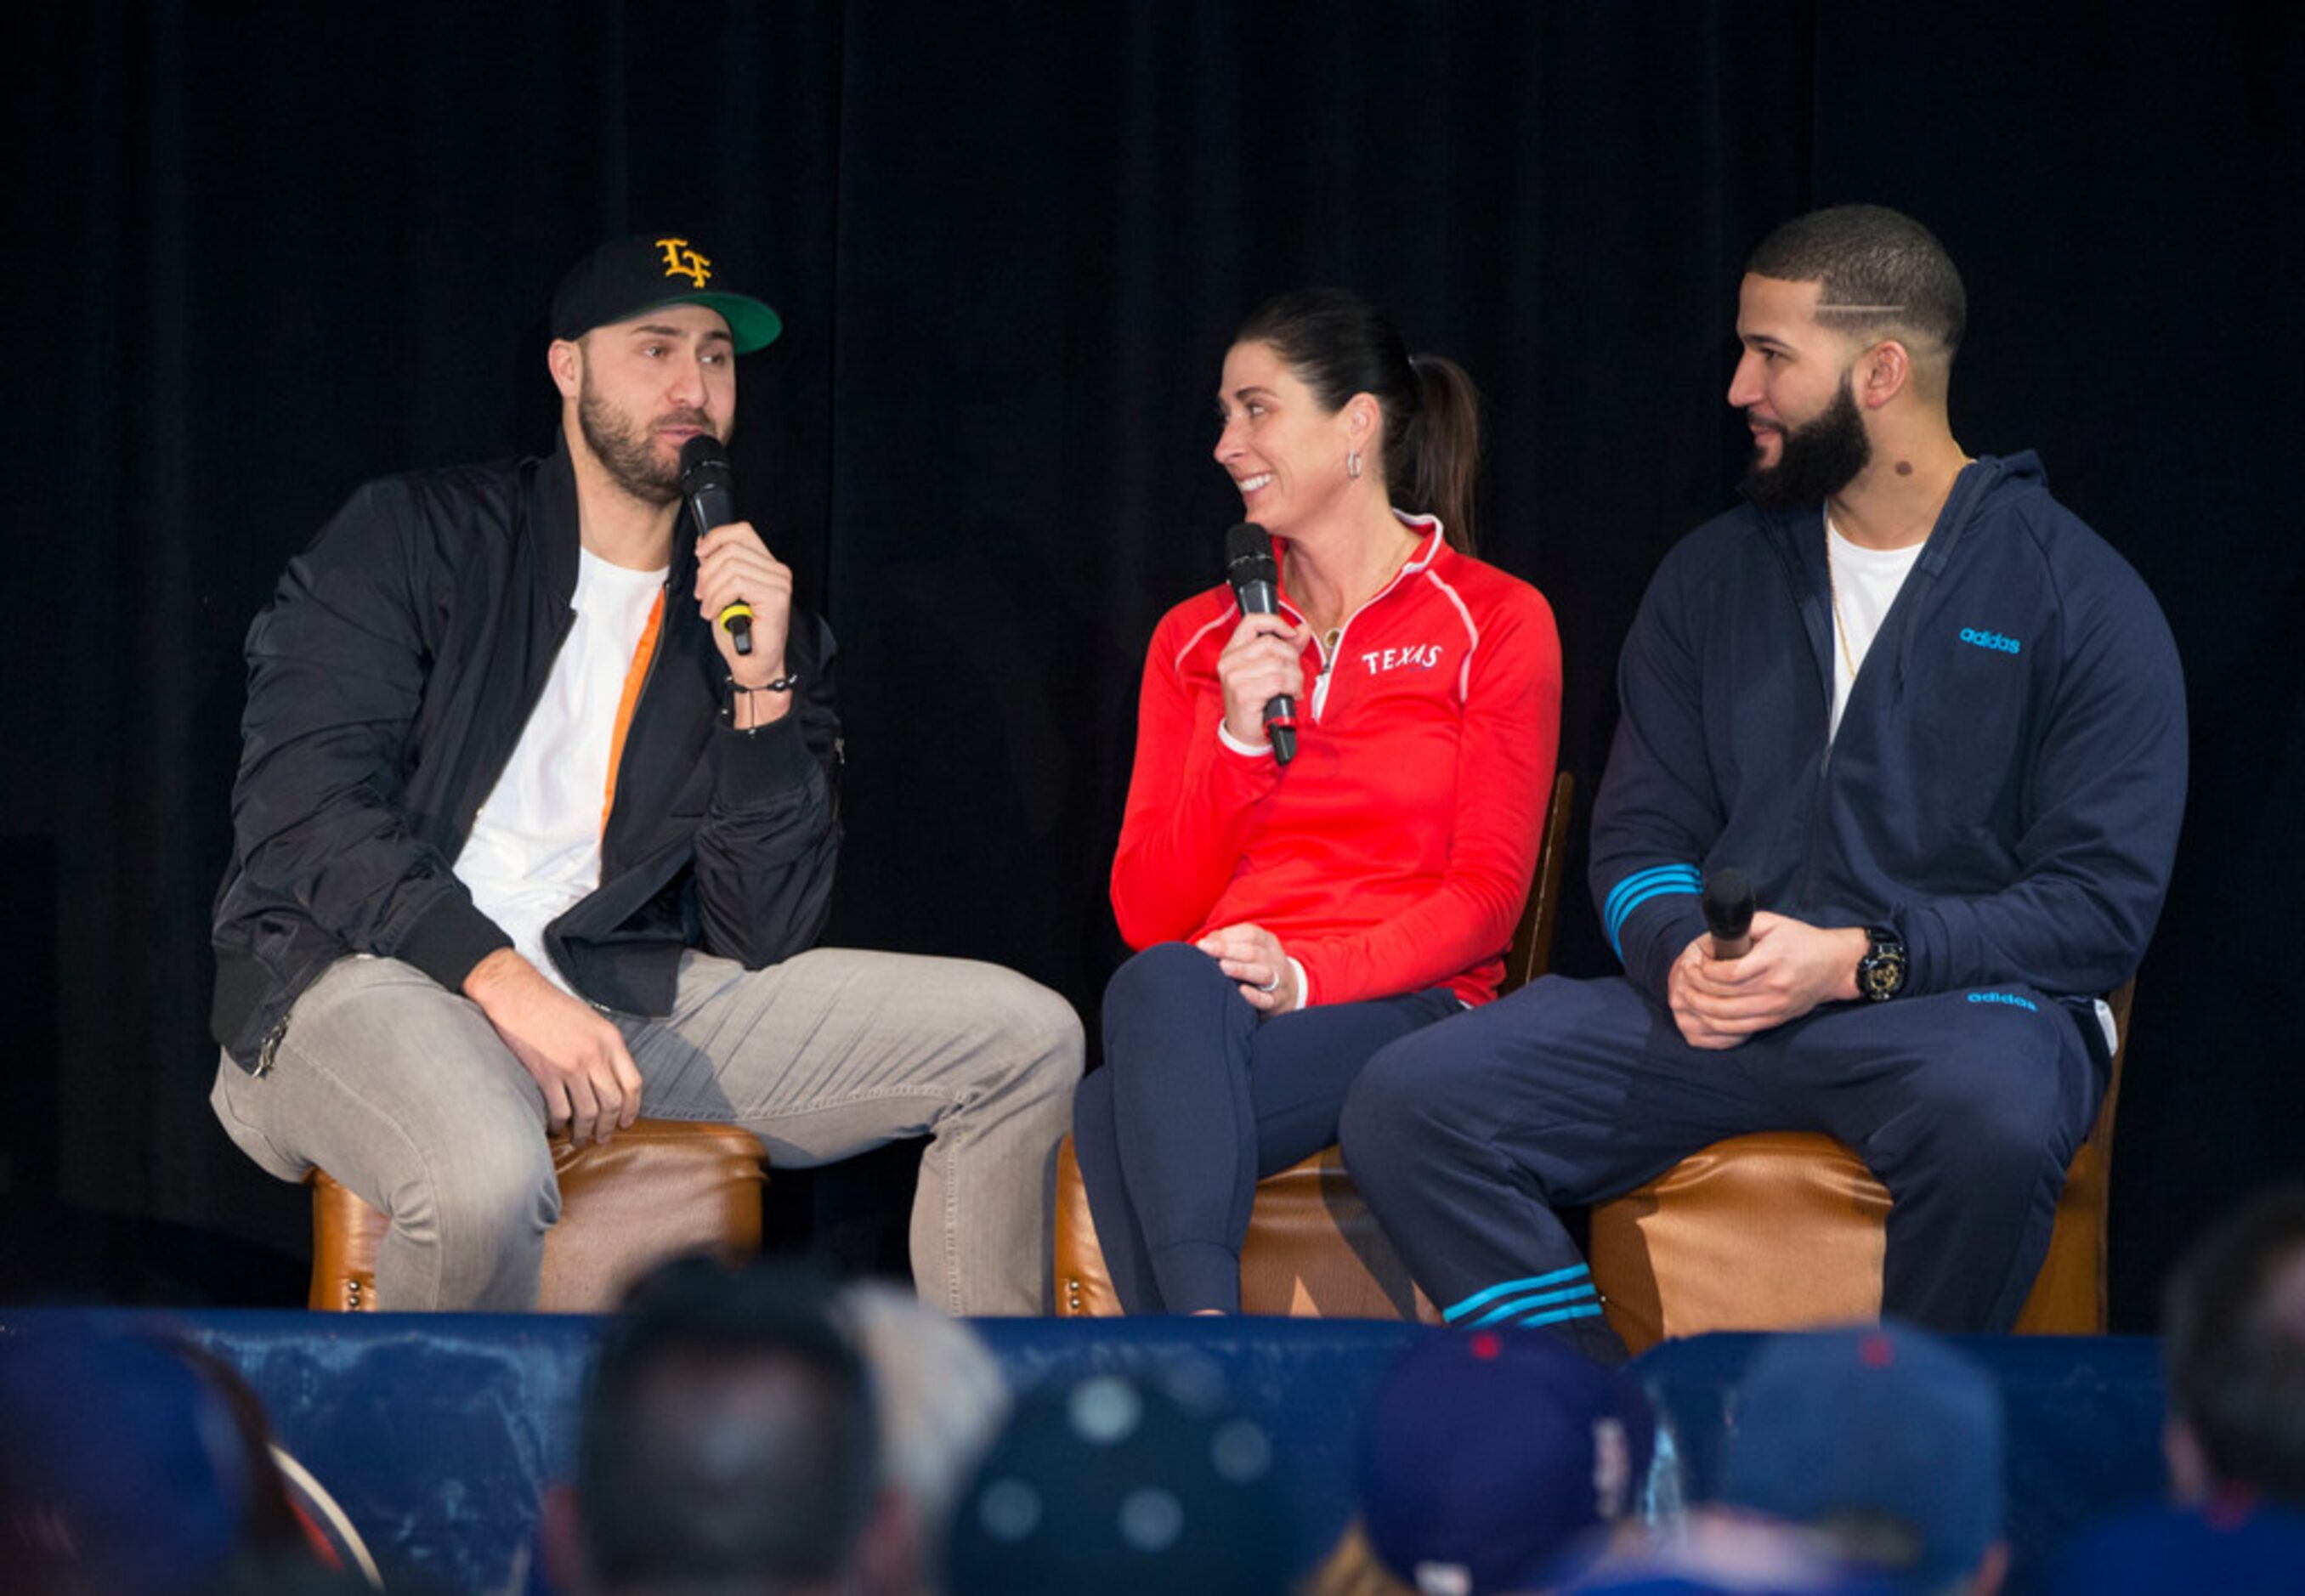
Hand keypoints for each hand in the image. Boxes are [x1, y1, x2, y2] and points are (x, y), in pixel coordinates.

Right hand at [464, 949, 643, 1145]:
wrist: (516, 995)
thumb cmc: (552, 1006)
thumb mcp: (591, 1021)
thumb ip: (604, 1048)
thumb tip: (611, 1080)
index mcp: (610, 1040)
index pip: (633, 1083)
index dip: (632, 1108)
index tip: (626, 1121)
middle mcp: (595, 1054)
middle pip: (613, 1102)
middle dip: (609, 1126)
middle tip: (602, 1137)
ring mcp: (571, 1065)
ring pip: (588, 1112)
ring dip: (584, 1131)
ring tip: (579, 1138)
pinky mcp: (546, 1074)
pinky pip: (559, 1110)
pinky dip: (559, 1125)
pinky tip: (555, 1128)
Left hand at [695, 520, 794, 716]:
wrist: (752, 663)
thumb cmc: (740, 633)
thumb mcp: (722, 591)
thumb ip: (718, 567)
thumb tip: (704, 546)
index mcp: (766, 565)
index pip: (742, 532)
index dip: (717, 537)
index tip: (700, 552)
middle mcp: (776, 571)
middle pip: (732, 548)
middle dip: (707, 572)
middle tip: (701, 594)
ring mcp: (779, 583)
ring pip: (731, 567)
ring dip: (711, 589)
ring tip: (708, 607)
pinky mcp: (775, 597)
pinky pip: (736, 584)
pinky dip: (718, 598)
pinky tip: (715, 613)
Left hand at [1197, 922, 1299, 1012]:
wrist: (1290, 990)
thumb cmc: (1258, 966)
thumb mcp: (1251, 948)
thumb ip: (1229, 942)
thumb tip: (1206, 942)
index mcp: (1267, 942)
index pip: (1250, 934)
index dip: (1227, 936)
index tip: (1204, 943)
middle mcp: (1275, 959)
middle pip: (1253, 952)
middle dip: (1227, 950)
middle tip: (1205, 949)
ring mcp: (1279, 980)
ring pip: (1263, 973)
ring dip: (1241, 969)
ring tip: (1222, 967)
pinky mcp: (1277, 1001)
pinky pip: (1267, 999)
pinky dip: (1255, 996)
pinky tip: (1241, 991)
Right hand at [1214, 613, 1311, 750]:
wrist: (1247, 735)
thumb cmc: (1258, 702)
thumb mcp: (1270, 671)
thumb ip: (1287, 648)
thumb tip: (1303, 629)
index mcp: (1232, 651)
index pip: (1252, 621)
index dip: (1275, 622)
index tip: (1291, 634)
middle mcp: (1229, 662)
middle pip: (1272, 644)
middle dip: (1293, 659)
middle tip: (1294, 676)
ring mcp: (1234, 678)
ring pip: (1279, 664)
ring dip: (1295, 678)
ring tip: (1294, 688)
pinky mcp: (1243, 694)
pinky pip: (1279, 681)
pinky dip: (1292, 688)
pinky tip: (1291, 696)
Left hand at [1666, 913, 1866, 1048]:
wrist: (1834, 966)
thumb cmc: (1801, 940)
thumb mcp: (1773, 922)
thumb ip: (1742, 925)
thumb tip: (1711, 936)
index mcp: (1772, 960)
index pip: (1729, 974)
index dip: (1704, 970)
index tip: (1695, 962)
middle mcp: (1773, 988)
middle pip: (1721, 998)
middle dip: (1694, 989)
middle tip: (1684, 977)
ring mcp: (1774, 1008)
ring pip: (1725, 1018)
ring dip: (1699, 1008)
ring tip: (1687, 994)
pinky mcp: (1774, 1020)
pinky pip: (1737, 1029)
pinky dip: (1715, 1023)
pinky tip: (1704, 1012)